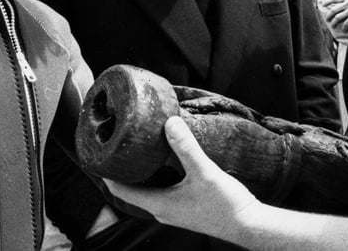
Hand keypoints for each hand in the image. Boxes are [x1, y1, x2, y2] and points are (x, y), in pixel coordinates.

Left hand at [104, 116, 261, 238]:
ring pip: (148, 189)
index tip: (98, 153)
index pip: (121, 189)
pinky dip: (157, 175)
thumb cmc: (225, 204)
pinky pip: (163, 190)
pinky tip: (167, 161)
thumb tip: (168, 122)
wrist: (249, 225)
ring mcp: (175, 210)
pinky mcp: (187, 207)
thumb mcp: (204, 172)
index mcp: (159, 204)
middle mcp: (163, 210)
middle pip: (132, 188)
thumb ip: (186, 147)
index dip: (107, 172)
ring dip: (141, 171)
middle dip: (123, 168)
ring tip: (138, 148)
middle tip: (117, 145)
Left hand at [319, 0, 347, 40]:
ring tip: (333, 26)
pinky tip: (343, 29)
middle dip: (328, 16)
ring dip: (334, 23)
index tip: (322, 5)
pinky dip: (343, 27)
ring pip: (337, 17)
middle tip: (327, 20)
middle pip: (333, 10)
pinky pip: (346, 23)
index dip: (327, 2)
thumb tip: (341, 2)